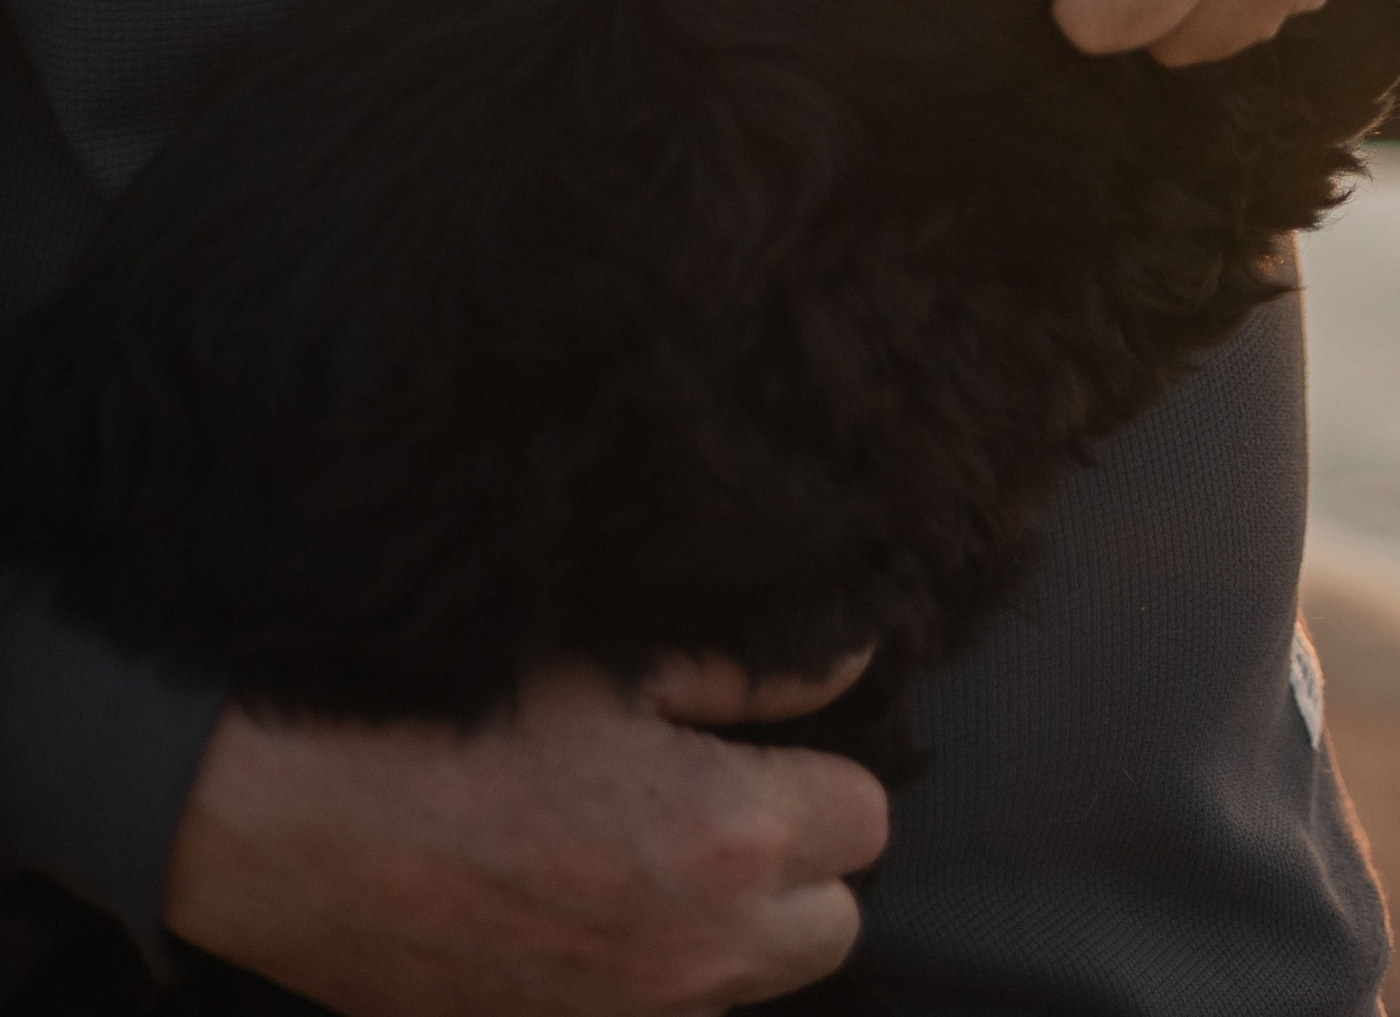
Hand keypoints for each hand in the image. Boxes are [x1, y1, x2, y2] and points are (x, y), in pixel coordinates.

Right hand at [163, 649, 885, 1016]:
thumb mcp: (609, 663)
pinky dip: (654, 980)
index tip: (766, 746)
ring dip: (729, 931)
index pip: (865, 821)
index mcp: (725, 841)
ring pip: (748, 986)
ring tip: (648, 856)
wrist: (287, 822)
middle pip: (831, 926)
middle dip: (799, 865)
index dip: (821, 772)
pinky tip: (592, 915)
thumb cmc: (448, 721)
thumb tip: (852, 662)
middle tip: (722, 802)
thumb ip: (752, 670)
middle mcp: (694, 955)